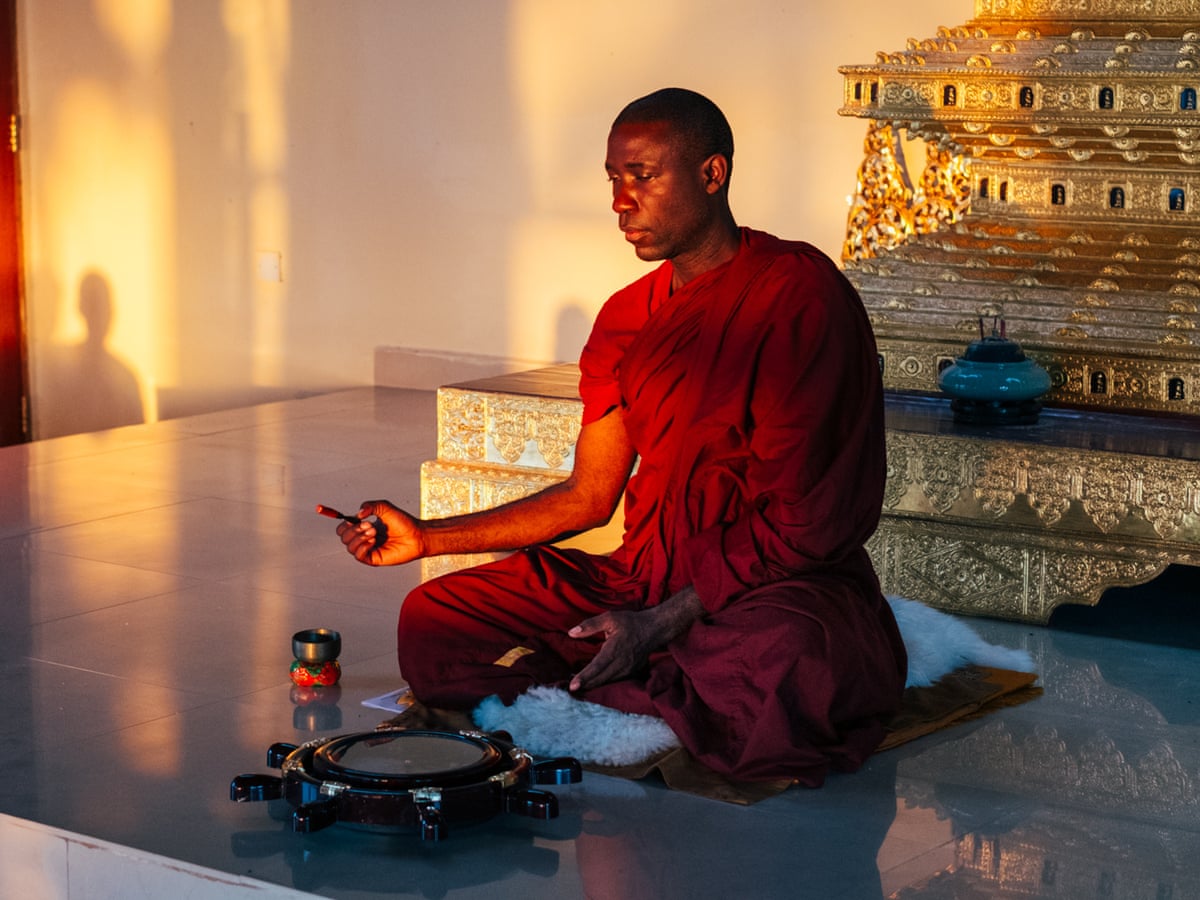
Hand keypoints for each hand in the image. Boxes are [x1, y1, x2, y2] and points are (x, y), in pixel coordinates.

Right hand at [336, 500, 425, 566]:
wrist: (417, 535)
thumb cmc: (403, 522)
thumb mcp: (385, 507)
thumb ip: (370, 505)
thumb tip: (357, 515)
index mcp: (363, 528)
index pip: (343, 528)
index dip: (344, 523)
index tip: (357, 519)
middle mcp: (364, 539)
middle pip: (343, 537)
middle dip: (353, 529)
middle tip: (370, 525)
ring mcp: (368, 550)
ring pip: (349, 547)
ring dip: (359, 537)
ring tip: (374, 532)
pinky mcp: (373, 559)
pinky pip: (358, 556)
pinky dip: (362, 547)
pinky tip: (373, 541)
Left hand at [567, 587, 704, 691]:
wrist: (655, 628)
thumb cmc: (631, 622)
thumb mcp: (610, 618)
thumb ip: (590, 625)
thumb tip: (571, 632)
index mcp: (614, 650)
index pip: (596, 667)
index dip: (584, 677)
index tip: (572, 686)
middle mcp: (622, 663)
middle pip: (601, 679)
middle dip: (586, 685)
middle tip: (571, 688)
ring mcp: (628, 669)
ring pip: (608, 682)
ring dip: (594, 685)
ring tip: (580, 686)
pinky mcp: (632, 671)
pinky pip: (616, 680)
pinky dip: (605, 683)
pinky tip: (596, 682)